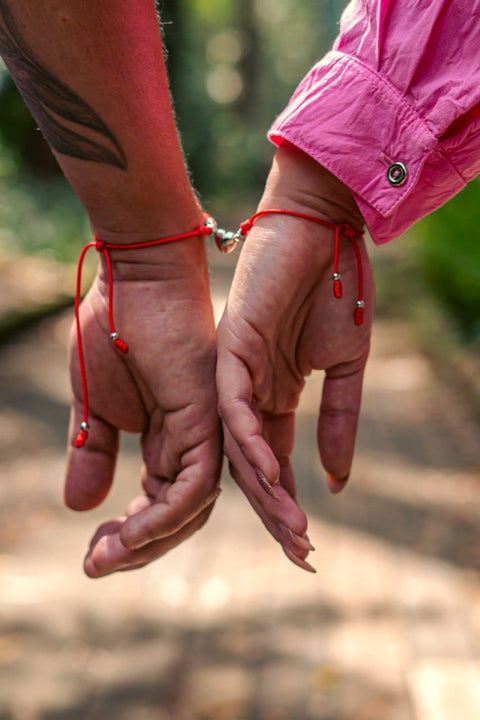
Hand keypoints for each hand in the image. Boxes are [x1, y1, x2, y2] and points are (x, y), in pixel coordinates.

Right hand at [65, 233, 221, 576]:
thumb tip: (79, 507)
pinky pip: (195, 485)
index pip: (159, 506)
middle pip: (178, 517)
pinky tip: (131, 535)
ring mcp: (203, 434)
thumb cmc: (113, 331)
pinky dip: (166, 516)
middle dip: (138, 549)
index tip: (92, 557)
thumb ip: (94, 454)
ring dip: (149, 542)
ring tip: (105, 558)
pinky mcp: (207, 421)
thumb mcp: (93, 406)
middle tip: (95, 566)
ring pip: (190, 510)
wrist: (132, 280)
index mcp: (168, 443)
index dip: (129, 537)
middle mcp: (192, 445)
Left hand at [216, 142, 373, 571]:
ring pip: (239, 443)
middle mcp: (248, 392)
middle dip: (275, 510)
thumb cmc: (338, 290)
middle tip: (299, 554)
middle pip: (253, 464)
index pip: (272, 461)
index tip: (305, 543)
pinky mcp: (231, 347)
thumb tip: (338, 479)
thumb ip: (339, 420)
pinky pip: (234, 404)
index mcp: (273, 395)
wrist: (324, 230)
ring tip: (291, 528)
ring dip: (265, 487)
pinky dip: (250, 439)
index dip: (286, 502)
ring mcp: (236, 373)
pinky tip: (271, 473)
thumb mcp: (346, 368)